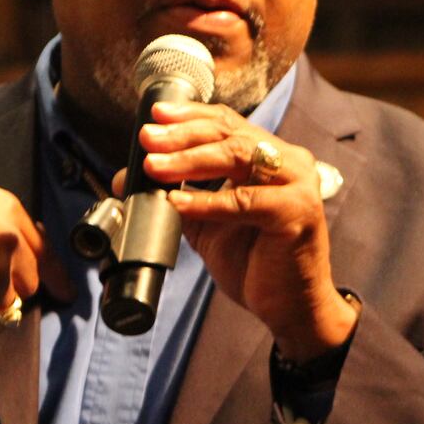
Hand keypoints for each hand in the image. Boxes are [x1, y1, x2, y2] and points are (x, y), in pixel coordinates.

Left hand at [119, 101, 356, 361]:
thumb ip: (177, 195)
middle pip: (229, 134)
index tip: (154, 115)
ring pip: (237, 157)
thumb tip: (127, 179)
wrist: (291, 308)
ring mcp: (297, 185)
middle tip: (147, 138)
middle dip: (182, 135)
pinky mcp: (297, 212)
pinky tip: (178, 202)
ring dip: (189, 160)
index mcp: (272, 155)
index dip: (190, 115)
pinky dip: (206, 201)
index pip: (227, 122)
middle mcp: (289, 162)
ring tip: (154, 166)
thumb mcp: (206, 223)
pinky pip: (243, 201)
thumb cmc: (253, 262)